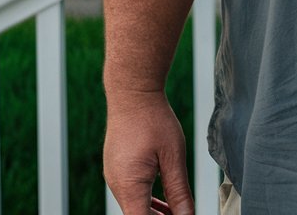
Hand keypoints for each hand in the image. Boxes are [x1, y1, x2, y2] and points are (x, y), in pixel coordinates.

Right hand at [104, 90, 195, 214]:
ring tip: (177, 211)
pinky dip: (146, 198)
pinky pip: (130, 191)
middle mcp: (116, 185)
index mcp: (129, 186)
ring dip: (154, 212)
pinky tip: (163, 199)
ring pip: (134, 205)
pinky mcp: (116, 167)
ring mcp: (114, 176)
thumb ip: (179, 191)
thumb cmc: (153, 120)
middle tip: (183, 214)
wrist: (133, 93)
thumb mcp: (173, 156)